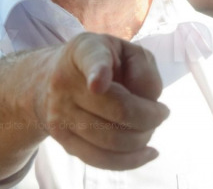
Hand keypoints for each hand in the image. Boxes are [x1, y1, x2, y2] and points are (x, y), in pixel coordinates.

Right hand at [37, 32, 168, 169]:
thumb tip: (149, 102)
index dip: (97, 73)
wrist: (51, 78)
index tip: (98, 84)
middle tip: (161, 112)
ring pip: (111, 140)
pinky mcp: (62, 138)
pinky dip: (130, 161)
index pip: (91, 61)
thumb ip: (143, 70)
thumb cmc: (101, 63)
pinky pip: (99, 159)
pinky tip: (147, 153)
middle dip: (150, 118)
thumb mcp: (125, 50)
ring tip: (149, 127)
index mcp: (84, 51)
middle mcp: (65, 82)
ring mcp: (60, 113)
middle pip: (118, 110)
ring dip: (142, 139)